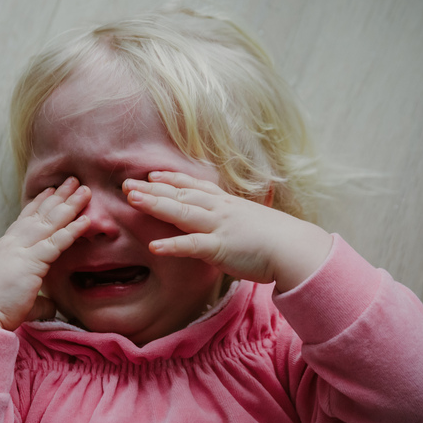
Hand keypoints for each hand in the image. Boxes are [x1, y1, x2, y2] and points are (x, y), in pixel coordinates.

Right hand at [0, 177, 90, 329]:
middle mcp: (13, 243)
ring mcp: (22, 250)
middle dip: (58, 196)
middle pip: (40, 214)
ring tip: (84, 190)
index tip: (50, 190)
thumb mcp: (17, 296)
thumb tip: (52, 305)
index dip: (39, 203)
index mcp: (6, 248)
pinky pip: (56, 242)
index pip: (24, 219)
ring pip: (50, 222)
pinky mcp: (31, 262)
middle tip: (73, 180)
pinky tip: (85, 219)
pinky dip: (72, 229)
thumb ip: (38, 298)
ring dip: (69, 204)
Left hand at [123, 171, 331, 292]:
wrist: (296, 248)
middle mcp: (218, 210)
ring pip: (181, 212)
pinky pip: (192, 245)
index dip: (170, 180)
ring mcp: (218, 227)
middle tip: (126, 184)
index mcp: (225, 203)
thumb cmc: (276, 239)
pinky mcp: (220, 248)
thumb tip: (223, 224)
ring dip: (155, 205)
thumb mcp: (249, 221)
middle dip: (152, 189)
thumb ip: (232, 220)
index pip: (193, 187)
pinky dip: (172, 245)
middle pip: (180, 195)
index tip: (151, 174)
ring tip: (132, 200)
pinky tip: (154, 247)